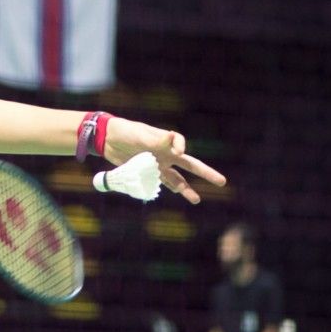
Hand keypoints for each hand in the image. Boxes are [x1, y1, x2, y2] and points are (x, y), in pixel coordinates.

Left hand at [103, 118, 225, 203]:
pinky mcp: (148, 172)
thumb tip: (172, 138)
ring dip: (186, 189)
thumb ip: (155, 139)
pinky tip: (175, 194)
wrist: (108, 139)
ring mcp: (157, 164)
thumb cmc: (124, 131)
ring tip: (196, 200)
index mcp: (163, 140)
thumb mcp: (139, 134)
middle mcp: (165, 153)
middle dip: (205, 173)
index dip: (182, 146)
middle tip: (222, 182)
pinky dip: (167, 189)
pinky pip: (161, 182)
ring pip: (177, 179)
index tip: (180, 151)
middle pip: (189, 165)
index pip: (179, 142)